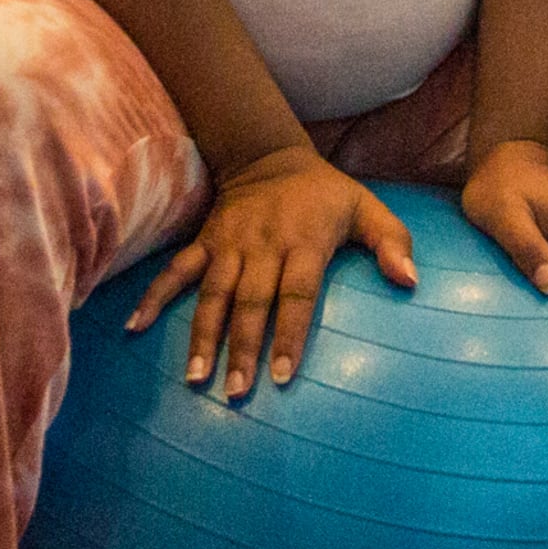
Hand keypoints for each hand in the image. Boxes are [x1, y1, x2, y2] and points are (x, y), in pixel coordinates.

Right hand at [128, 147, 414, 397]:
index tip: (283, 374)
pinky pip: (176, 271)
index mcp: (305, 241)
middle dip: (242, 348)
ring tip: (196, 378)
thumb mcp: (366, 207)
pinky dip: (155, 297)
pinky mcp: (204, 242)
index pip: (297, 294)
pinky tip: (136, 328)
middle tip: (235, 393)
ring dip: (201, 336)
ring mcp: (229, 245)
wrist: (268, 155)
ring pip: (212, 294)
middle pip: (251, 302)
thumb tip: (411, 282)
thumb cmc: (325, 194)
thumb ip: (392, 242)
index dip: (289, 334)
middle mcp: (263, 246)